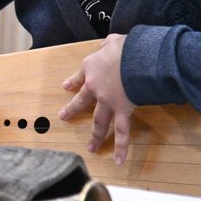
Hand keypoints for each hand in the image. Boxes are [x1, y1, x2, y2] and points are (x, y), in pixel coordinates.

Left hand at [58, 34, 135, 164]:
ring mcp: (107, 101)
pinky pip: (121, 132)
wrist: (136, 57)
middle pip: (81, 102)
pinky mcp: (121, 110)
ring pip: (98, 122)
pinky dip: (120, 147)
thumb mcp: (114, 41)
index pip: (80, 77)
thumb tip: (108, 42)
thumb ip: (109, 43)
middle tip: (63, 117)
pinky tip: (118, 160)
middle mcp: (95, 87)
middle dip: (72, 110)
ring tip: (90, 148)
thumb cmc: (127, 47)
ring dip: (94, 136)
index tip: (66, 87)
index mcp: (91, 68)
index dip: (73, 83)